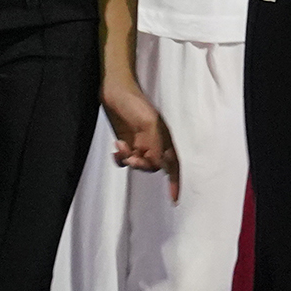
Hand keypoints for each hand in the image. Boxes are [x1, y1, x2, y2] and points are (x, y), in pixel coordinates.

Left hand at [103, 78, 180, 202]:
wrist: (114, 90)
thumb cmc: (134, 103)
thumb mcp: (148, 123)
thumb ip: (155, 146)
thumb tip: (157, 164)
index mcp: (165, 137)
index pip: (174, 163)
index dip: (176, 181)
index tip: (174, 200)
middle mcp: (155, 142)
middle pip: (154, 166)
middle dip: (142, 166)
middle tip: (131, 157)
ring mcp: (141, 142)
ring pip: (138, 164)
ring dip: (129, 160)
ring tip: (121, 148)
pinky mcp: (127, 141)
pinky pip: (125, 160)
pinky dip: (120, 158)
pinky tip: (116, 148)